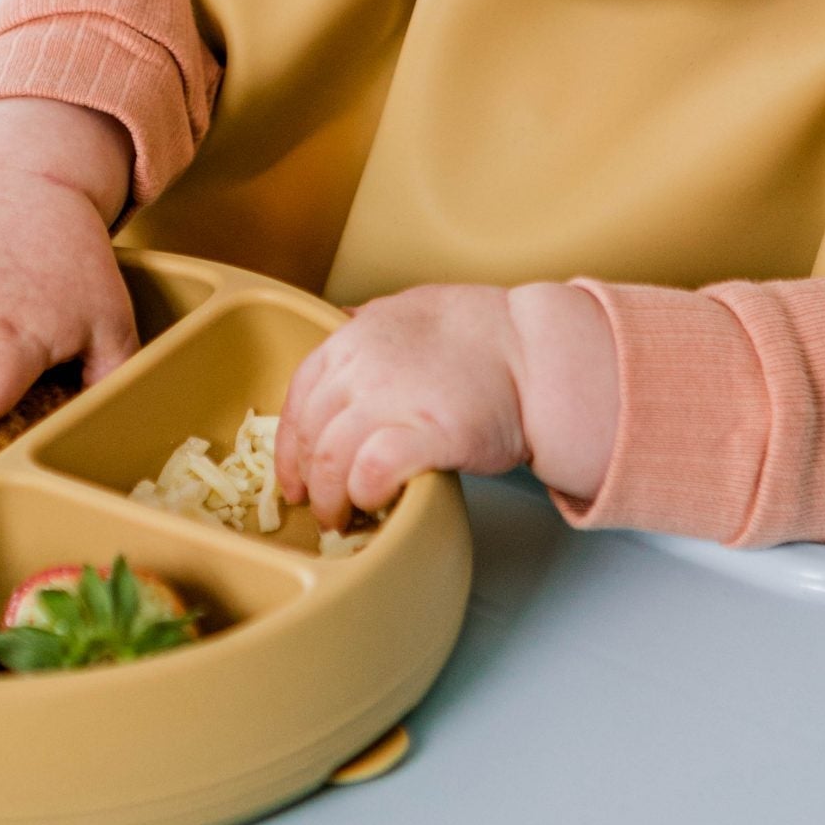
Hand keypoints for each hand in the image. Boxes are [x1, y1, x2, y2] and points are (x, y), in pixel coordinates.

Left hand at [274, 281, 620, 528]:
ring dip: (334, 499)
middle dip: (312, 482)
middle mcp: (362, 366)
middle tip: (324, 507)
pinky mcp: (426, 433)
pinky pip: (372, 474)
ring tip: (347, 517)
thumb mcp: (411, 307)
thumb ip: (371, 323)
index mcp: (353, 338)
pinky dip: (367, 494)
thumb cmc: (483, 331)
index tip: (295, 476)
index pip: (298, 400)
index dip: (290, 448)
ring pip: (332, 462)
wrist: (534, 349)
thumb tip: (343, 323)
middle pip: (312, 437)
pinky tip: (378, 503)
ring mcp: (391, 399)